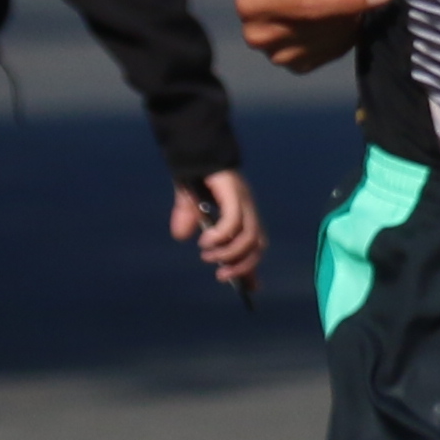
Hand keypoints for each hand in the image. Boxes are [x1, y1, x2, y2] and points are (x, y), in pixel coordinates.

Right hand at [173, 170, 266, 287]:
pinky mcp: (234, 192)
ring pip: (249, 236)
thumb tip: (180, 235)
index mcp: (242, 214)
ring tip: (209, 255)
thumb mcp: (188, 204)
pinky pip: (234, 221)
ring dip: (230, 253)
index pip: (254, 246)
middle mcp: (247, 209)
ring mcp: (243, 200)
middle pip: (259, 244)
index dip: (253, 268)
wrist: (193, 148)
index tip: (250, 290)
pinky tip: (206, 240)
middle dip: (244, 266)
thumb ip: (189, 221)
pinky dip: (222, 235)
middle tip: (222, 276)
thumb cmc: (194, 174)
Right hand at [235, 0, 390, 72]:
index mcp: (252, 4)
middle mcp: (260, 37)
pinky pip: (340, 47)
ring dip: (348, 9)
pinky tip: (331, 8)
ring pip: (340, 37)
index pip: (311, 6)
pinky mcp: (298, 65)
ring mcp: (278, 56)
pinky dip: (346, 25)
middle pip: (330, 23)